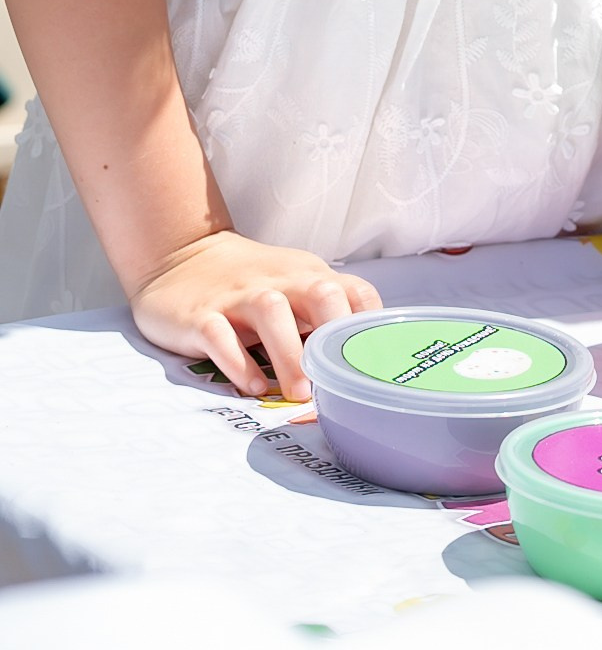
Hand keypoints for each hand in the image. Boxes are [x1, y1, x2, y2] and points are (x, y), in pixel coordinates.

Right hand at [132, 230, 379, 397]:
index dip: (369, 324)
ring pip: (271, 311)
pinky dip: (238, 362)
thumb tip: (356, 359)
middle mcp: (277, 281)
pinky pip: (219, 335)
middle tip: (334, 381)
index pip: (354, 290)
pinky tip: (253, 386)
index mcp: (307, 275)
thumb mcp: (292, 286)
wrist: (181, 257)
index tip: (371, 362)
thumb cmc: (250, 283)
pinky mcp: (200, 315)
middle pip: (319, 293)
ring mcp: (237, 295)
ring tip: (298, 392)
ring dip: (289, 353)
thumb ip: (322, 312)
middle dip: (332, 335)